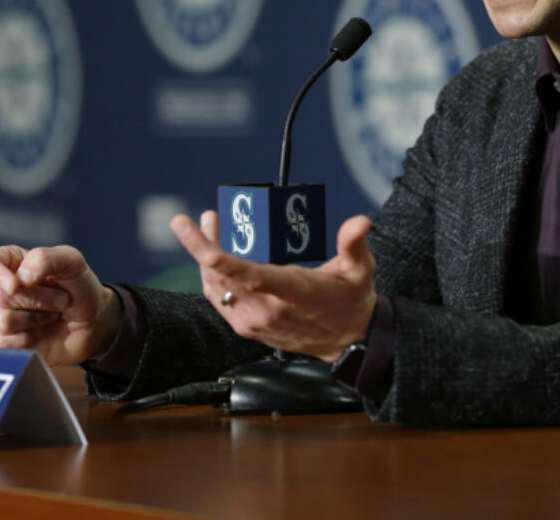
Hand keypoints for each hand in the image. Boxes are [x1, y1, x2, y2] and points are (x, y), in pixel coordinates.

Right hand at [0, 244, 120, 366]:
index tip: (17, 284)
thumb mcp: (72, 262)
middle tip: (62, 299)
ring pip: (0, 319)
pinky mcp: (3, 343)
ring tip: (54, 314)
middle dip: (36, 299)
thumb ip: (46, 259)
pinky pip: (1, 343)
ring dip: (36, 318)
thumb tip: (20, 280)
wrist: (94, 323)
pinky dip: (28, 339)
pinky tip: (41, 334)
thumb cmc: (80, 287)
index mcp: (11, 263)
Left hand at [171, 211, 376, 362]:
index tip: (205, 247)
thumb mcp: (360, 270)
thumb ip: (354, 244)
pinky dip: (212, 275)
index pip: (252, 278)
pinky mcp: (247, 326)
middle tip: (200, 218)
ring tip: (209, 226)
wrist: (346, 341)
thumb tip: (359, 222)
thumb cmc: (350, 301)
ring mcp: (254, 321)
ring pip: (217, 287)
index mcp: (293, 293)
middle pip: (223, 278)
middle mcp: (268, 310)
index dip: (225, 262)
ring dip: (206, 257)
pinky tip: (213, 255)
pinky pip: (220, 299)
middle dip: (204, 246)